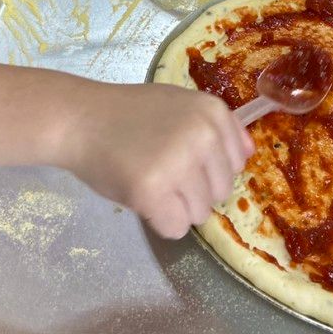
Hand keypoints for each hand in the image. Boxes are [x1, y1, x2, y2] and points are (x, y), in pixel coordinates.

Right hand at [62, 83, 253, 238]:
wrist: (81, 118)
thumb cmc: (130, 114)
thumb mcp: (181, 105)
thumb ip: (218, 127)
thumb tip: (251, 153)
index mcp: (213, 111)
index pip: (237, 163)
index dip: (207, 164)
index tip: (178, 150)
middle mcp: (202, 135)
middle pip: (221, 192)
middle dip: (192, 188)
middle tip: (159, 165)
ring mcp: (178, 163)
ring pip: (200, 214)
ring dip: (174, 205)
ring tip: (147, 176)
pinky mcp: (153, 191)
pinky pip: (176, 229)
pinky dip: (158, 220)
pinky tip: (140, 194)